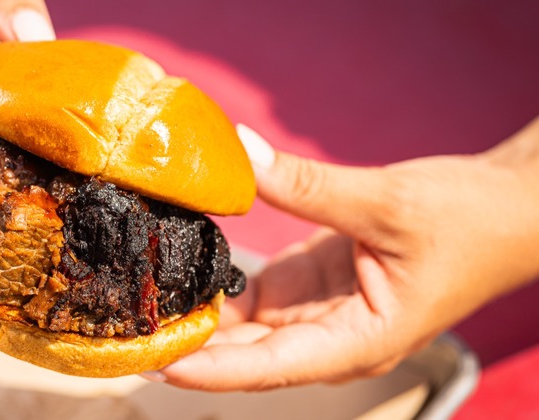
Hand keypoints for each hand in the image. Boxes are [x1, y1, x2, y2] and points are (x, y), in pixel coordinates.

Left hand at [155, 120, 538, 390]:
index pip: (273, 366)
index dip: (214, 370)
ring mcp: (319, 312)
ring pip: (246, 330)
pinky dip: (219, 287)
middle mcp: (332, 335)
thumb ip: (307, 185)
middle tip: (130, 333)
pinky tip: (181, 272)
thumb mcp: (384, 202)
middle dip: (193, 348)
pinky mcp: (311, 285)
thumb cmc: (468, 222)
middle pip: (250, 355)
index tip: (160, 364)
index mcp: (359, 339)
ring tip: (142, 304)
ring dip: (199, 319)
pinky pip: (254, 297)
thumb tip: (242, 155)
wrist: (503, 209)